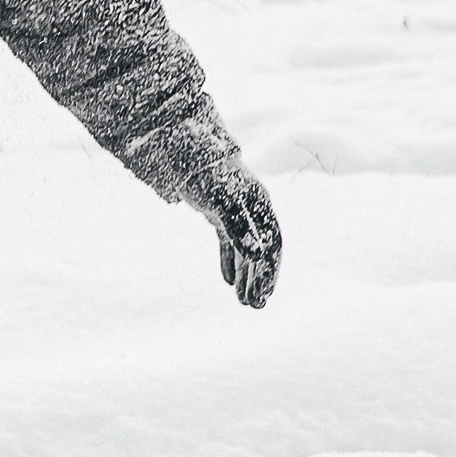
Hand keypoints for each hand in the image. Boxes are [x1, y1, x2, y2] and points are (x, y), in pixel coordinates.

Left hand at [204, 173, 281, 308]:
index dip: (269, 271)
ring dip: (245, 275)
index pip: (271, 244)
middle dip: (259, 279)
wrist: (184, 150)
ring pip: (246, 250)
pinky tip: (227, 280)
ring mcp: (236, 212)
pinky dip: (230, 262)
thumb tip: (256, 256)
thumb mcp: (221, 202)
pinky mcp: (219, 214)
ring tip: (242, 300)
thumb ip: (239, 228)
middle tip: (253, 305)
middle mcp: (252, 210)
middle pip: (261, 251)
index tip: (263, 295)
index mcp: (260, 205)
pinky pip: (230, 243)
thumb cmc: (205, 173)